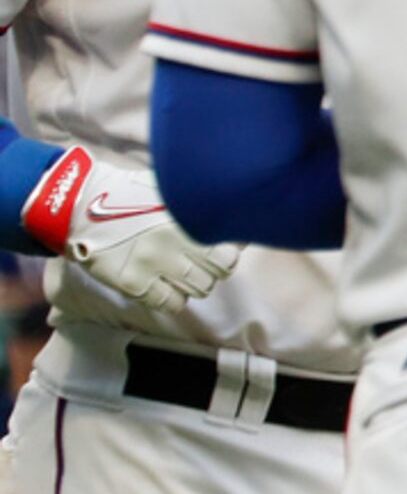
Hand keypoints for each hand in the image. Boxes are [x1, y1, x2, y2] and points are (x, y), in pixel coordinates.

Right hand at [20, 147, 239, 308]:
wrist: (81, 206)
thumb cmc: (131, 195)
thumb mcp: (168, 190)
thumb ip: (200, 202)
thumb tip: (237, 218)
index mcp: (186, 217)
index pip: (230, 249)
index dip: (230, 250)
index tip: (223, 248)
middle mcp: (173, 242)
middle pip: (220, 272)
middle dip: (217, 268)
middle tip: (204, 262)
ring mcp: (153, 264)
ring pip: (199, 289)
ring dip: (196, 283)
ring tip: (185, 272)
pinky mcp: (132, 283)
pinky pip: (171, 303)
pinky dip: (174, 298)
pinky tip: (166, 285)